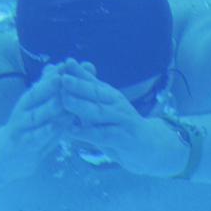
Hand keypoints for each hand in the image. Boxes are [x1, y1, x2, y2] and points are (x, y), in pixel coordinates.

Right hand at [0, 64, 68, 180]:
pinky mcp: (22, 145)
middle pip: (35, 96)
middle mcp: (23, 110)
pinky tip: (55, 128)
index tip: (68, 64)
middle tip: (63, 77)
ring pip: (36, 116)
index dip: (54, 73)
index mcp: (29, 99)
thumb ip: (58, 90)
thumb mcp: (44, 108)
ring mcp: (21, 128)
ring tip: (62, 101)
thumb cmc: (33, 128)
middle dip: (49, 86)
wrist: (10, 157)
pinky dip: (43, 132)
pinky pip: (34, 138)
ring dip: (49, 109)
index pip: (41, 82)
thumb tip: (78, 65)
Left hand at [55, 60, 187, 177]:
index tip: (61, 64)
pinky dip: (88, 133)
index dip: (76, 72)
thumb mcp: (103, 107)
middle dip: (78, 85)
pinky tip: (73, 131)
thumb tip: (66, 72)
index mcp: (109, 95)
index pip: (91, 81)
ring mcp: (122, 121)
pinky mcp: (125, 139)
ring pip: (99, 112)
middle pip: (95, 93)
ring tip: (64, 100)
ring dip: (82, 106)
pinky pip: (104, 135)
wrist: (149, 147)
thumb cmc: (119, 126)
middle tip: (61, 78)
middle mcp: (116, 104)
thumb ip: (86, 92)